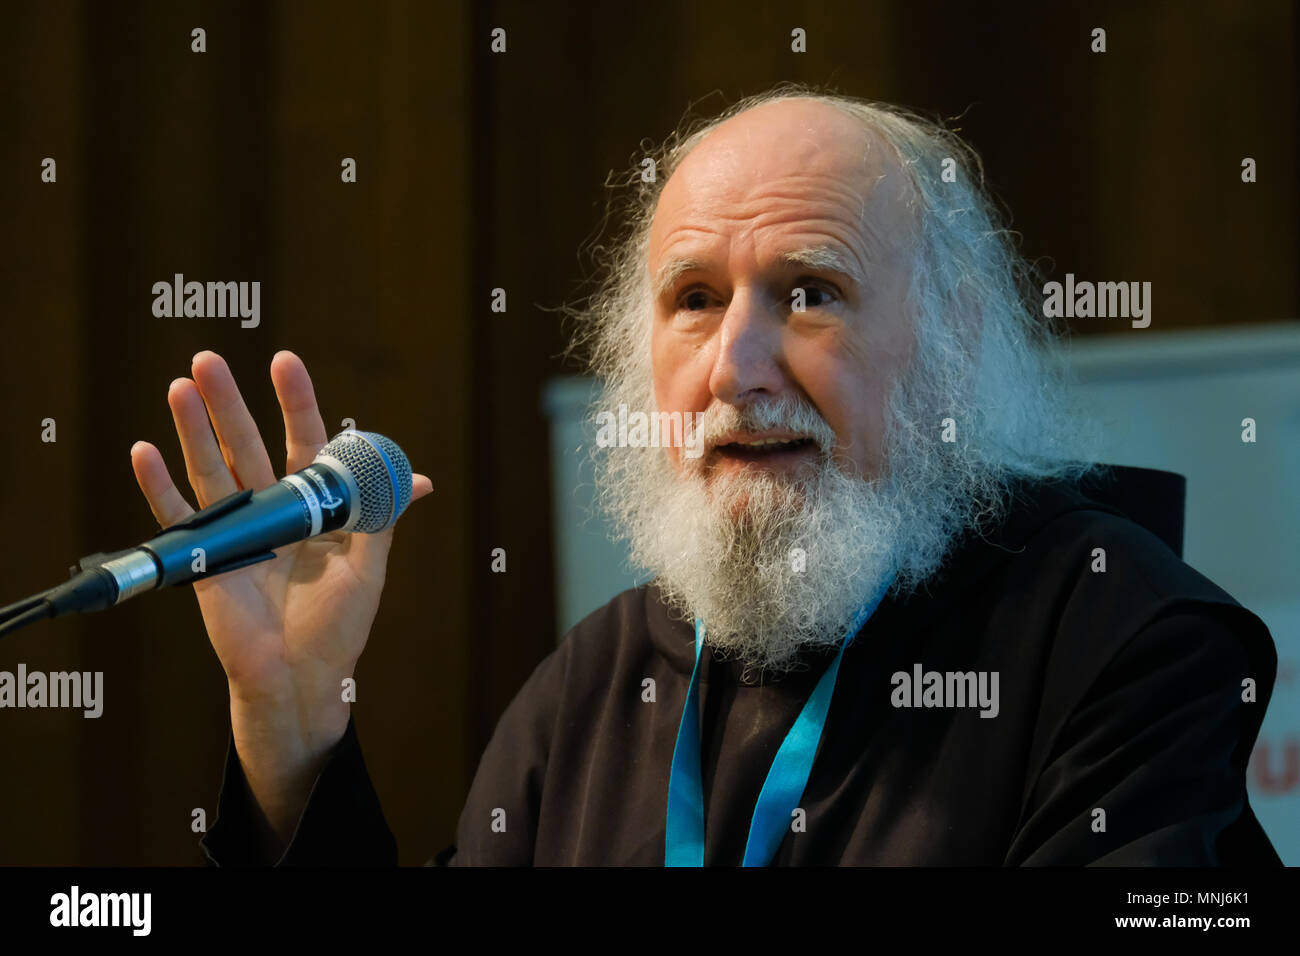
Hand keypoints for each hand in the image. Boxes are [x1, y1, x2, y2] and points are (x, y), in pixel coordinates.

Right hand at [130, 350, 431, 841]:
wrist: (302, 679)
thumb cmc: (339, 626)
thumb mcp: (368, 567)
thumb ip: (382, 518)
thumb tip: (419, 481)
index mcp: (314, 507)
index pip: (305, 442)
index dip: (297, 404)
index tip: (286, 362)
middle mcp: (273, 511)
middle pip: (248, 446)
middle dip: (230, 403)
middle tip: (209, 359)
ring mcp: (238, 532)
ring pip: (211, 470)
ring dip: (193, 429)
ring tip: (180, 386)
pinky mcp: (208, 560)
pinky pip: (180, 518)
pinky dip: (160, 486)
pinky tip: (144, 451)